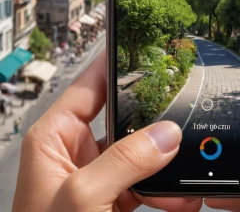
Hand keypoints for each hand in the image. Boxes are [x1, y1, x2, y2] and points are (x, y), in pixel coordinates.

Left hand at [12, 50, 201, 211]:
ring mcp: (99, 174)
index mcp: (56, 136)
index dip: (116, 62)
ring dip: (166, 162)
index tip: (145, 42)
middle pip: (125, 117)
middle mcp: (77, 150)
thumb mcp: (81, 198)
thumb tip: (166, 134)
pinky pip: (148, 181)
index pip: (89, 85)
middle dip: (155, 121)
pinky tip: (179, 198)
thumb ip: (124, 161)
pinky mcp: (115, 197)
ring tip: (183, 173)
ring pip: (143, 151)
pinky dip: (166, 189)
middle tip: (182, 113)